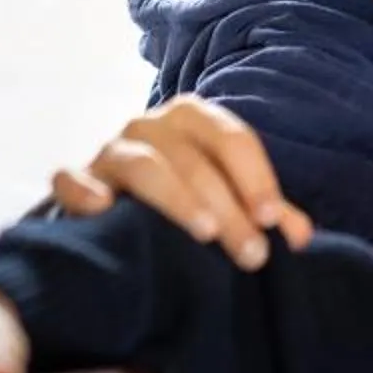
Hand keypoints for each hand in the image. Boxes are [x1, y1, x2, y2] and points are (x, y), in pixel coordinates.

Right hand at [48, 95, 313, 268]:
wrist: (114, 206)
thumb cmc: (183, 196)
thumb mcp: (226, 198)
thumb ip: (262, 212)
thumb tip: (301, 237)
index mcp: (191, 118)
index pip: (231, 139)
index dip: (256, 178)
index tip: (271, 221)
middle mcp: (149, 125)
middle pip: (194, 160)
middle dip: (227, 206)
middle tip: (251, 254)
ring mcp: (109, 150)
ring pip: (143, 165)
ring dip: (177, 199)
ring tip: (204, 234)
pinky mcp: (75, 180)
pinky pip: (71, 179)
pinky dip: (84, 189)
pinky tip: (102, 209)